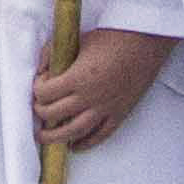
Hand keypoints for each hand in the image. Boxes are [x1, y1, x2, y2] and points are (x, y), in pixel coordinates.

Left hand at [30, 23, 169, 154]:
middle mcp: (89, 97)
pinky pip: (100, 135)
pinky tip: (74, 146)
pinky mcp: (119, 114)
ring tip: (44, 137)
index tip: (40, 83)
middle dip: (40, 112)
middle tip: (37, 109)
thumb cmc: (113, 38)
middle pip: (54, 114)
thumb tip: (41, 68)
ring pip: (74, 131)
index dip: (37, 89)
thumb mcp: (78, 40)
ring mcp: (105, 108)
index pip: (45, 93)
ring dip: (55, 137)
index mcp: (77, 77)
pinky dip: (85, 143)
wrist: (146, 42)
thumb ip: (54, 53)